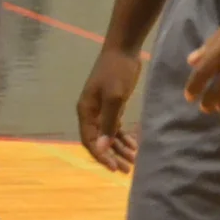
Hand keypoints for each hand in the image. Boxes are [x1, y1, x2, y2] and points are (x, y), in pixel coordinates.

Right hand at [77, 46, 143, 171]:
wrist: (124, 49)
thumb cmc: (117, 72)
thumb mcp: (114, 98)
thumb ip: (108, 123)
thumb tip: (102, 148)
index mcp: (86, 111)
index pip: (90, 140)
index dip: (101, 156)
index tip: (114, 168)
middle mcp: (91, 112)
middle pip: (99, 140)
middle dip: (112, 156)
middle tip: (127, 170)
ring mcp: (101, 109)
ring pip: (109, 135)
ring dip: (120, 148)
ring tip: (133, 161)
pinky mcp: (113, 105)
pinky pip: (116, 126)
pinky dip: (124, 137)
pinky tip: (134, 146)